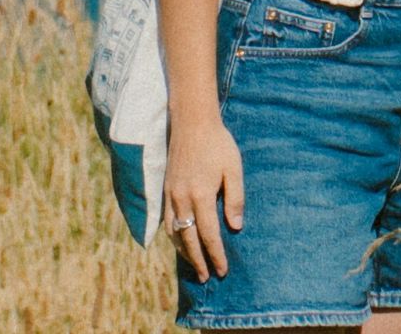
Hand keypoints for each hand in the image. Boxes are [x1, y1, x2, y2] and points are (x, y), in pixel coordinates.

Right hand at [163, 116, 243, 281]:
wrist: (192, 123)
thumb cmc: (218, 144)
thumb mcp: (234, 169)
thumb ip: (235, 199)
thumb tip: (235, 227)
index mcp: (201, 195)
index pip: (209, 235)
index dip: (216, 255)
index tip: (223, 270)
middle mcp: (181, 199)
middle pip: (189, 239)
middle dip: (198, 261)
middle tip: (208, 277)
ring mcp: (170, 195)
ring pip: (174, 233)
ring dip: (183, 251)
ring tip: (194, 264)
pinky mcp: (166, 190)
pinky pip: (167, 220)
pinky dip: (173, 236)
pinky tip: (181, 240)